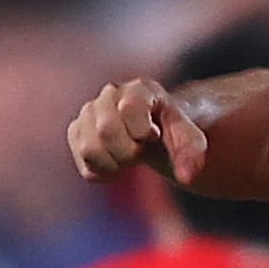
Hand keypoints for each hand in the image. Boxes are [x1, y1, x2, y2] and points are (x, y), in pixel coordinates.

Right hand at [68, 77, 204, 184]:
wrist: (156, 131)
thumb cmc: (173, 131)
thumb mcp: (190, 138)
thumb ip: (191, 152)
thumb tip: (186, 177)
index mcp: (139, 89)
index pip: (129, 108)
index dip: (142, 132)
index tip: (153, 136)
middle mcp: (110, 95)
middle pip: (105, 131)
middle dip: (128, 151)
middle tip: (141, 151)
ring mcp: (89, 113)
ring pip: (89, 149)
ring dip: (114, 163)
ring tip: (129, 157)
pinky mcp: (77, 133)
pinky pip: (84, 163)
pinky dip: (102, 172)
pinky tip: (116, 164)